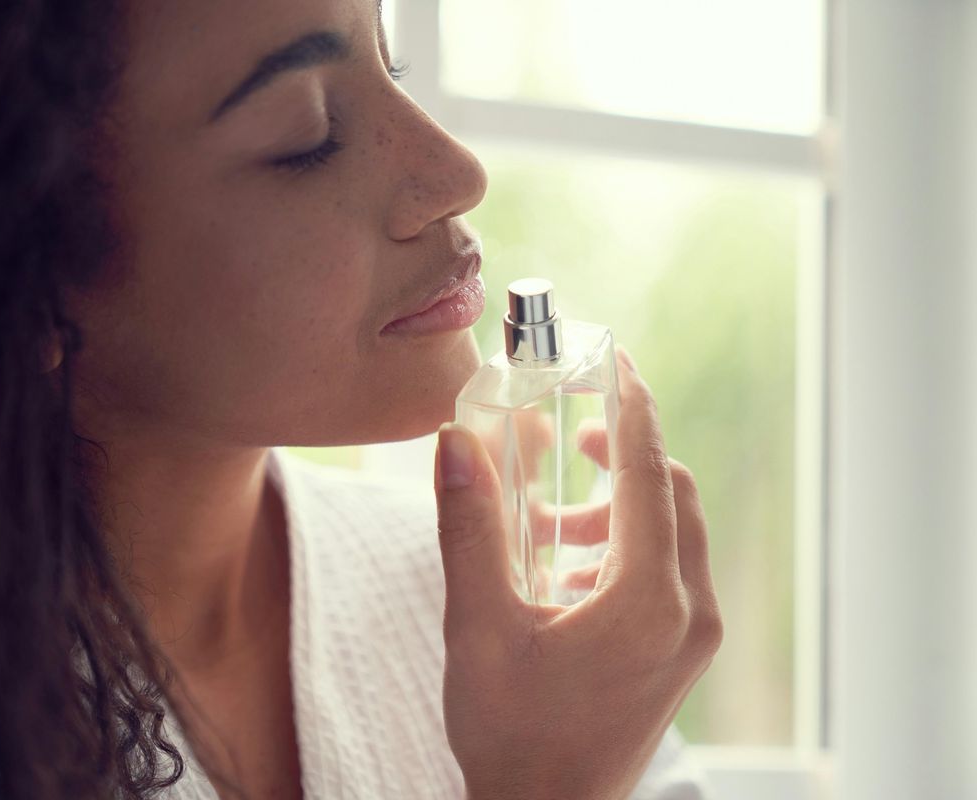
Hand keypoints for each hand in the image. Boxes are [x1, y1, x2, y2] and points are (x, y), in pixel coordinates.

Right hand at [434, 346, 722, 799]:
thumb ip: (468, 527)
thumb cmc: (511, 735)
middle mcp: (688, 612)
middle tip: (566, 436)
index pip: (647, 471)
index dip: (630, 405)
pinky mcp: (682, 653)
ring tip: (546, 529)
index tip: (613, 357)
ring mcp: (693, 636)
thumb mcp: (478, 626)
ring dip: (614, 507)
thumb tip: (457, 440)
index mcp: (647, 599)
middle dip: (619, 453)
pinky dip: (623, 546)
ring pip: (671, 531)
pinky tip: (563, 575)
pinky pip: (668, 569)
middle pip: (671, 491)